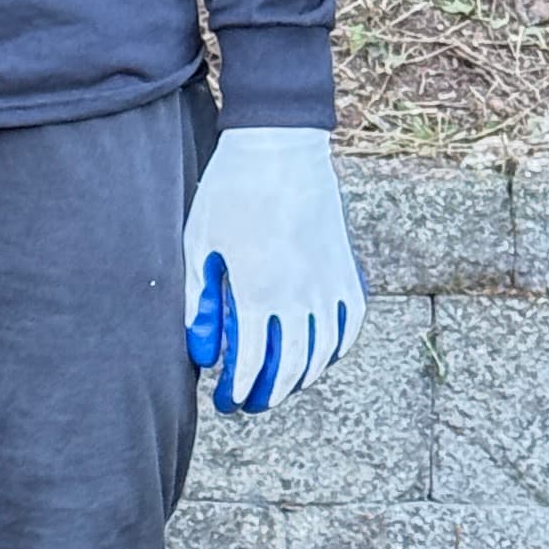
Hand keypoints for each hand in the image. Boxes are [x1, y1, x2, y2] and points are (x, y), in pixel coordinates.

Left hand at [183, 128, 364, 413]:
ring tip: (277, 384)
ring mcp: (330, 283)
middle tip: (246, 403)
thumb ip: (201, 302)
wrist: (280, 146)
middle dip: (267, 394)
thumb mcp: (201, 245)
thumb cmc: (229, 192)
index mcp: (260, 290)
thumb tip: (203, 355)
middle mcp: (302, 294)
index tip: (225, 399)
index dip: (238, 389)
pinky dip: (334, 348)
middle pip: (291, 368)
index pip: (253, 363)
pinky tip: (317, 354)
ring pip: (323, 353)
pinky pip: (348, 325)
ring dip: (300, 377)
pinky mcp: (347, 269)